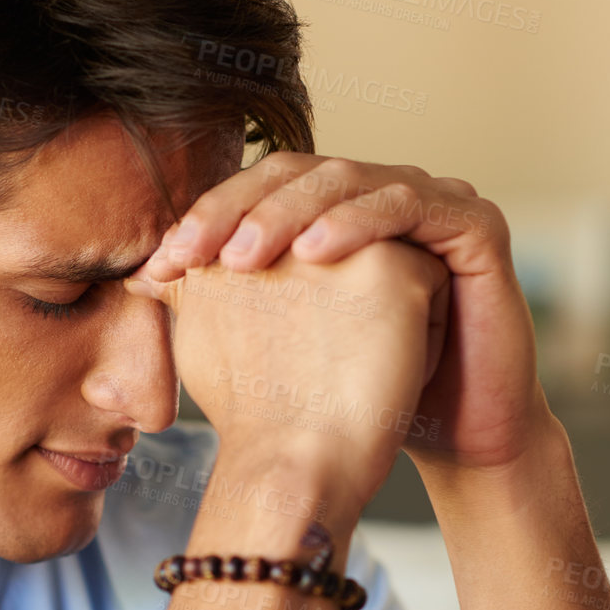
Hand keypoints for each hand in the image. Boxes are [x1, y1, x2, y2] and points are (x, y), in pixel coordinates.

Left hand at [139, 153, 554, 474]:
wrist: (454, 436)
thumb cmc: (367, 393)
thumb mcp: (281, 340)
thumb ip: (218, 301)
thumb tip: (133, 281)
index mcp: (335, 208)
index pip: (260, 189)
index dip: (207, 217)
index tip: (159, 266)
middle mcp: (381, 191)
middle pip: (298, 173)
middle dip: (237, 210)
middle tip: (191, 254)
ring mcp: (433, 198)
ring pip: (348, 179)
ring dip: (289, 212)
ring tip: (244, 257)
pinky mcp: (476, 222)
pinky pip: (410, 203)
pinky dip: (360, 221)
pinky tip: (317, 253)